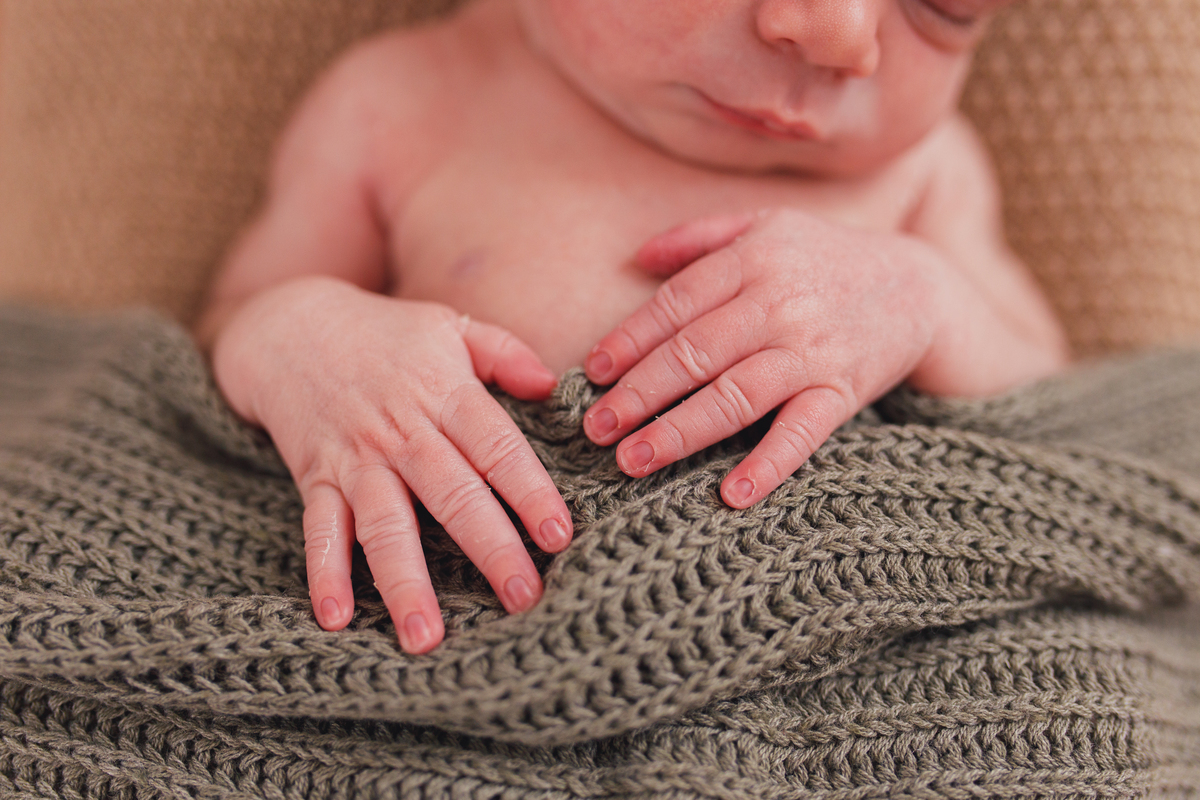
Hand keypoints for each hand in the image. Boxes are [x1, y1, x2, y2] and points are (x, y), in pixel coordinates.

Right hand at [211, 277, 571, 653]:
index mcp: (445, 393)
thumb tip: (552, 384)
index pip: (496, 447)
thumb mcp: (448, 326)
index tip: (560, 536)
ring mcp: (356, 459)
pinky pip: (320, 531)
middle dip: (490, 549)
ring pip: (385, 526)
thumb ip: (504, 352)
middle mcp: (403, 431)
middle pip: (452, 495)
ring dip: (406, 582)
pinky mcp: (315, 478)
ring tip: (427, 638)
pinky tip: (336, 620)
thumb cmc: (384, 332)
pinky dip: (324, 574)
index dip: (529, 490)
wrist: (286, 326)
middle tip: (524, 600)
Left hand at [581, 208, 1046, 508]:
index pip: (675, 304)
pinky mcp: (843, 392)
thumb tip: (637, 258)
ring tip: (633, 460)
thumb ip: (699, 238)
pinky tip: (732, 493)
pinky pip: (803, 433)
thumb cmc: (825, 258)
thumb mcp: (765, 225)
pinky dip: (769, 463)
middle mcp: (778, 305)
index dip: (630, 339)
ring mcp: (812, 352)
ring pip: (735, 396)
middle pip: (695, 353)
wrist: (920, 285)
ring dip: (680, 431)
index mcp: (751, 261)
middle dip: (640, 394)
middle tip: (596, 428)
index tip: (593, 372)